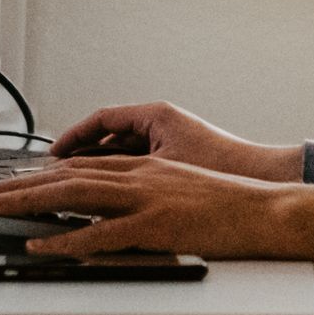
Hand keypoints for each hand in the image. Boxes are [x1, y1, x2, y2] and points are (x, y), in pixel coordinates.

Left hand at [0, 155, 313, 293]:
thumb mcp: (186, 192)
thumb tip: (121, 218)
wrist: (272, 211)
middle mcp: (142, 175)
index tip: (15, 180)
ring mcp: (147, 198)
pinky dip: (66, 242)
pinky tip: (41, 246)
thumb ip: (151, 199)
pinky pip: (100, 235)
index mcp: (148, 166)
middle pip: (68, 175)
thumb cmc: (235, 208)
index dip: (45, 172)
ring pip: (74, 196)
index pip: (84, 164)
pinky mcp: (156, 225)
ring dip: (29, 203)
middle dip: (21, 184)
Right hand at [48, 100, 299, 182]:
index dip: (72, 136)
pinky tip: (105, 199)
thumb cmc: (222, 168)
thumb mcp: (162, 167)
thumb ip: (124, 170)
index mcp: (156, 116)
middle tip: (52, 175)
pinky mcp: (175, 162)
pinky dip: (118, 177)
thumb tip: (88, 177)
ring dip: (96, 167)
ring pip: (120, 153)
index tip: (52, 154)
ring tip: (69, 188)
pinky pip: (136, 165)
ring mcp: (168, 143)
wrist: (261, 186)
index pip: (101, 118)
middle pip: (107, 136)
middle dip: (78, 155)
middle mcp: (161, 125)